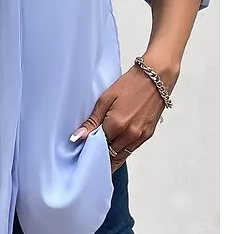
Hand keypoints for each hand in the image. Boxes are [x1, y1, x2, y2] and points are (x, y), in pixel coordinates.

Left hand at [71, 57, 178, 172]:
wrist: (155, 78)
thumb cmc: (130, 85)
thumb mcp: (105, 99)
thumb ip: (92, 121)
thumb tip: (78, 137)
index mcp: (117, 125)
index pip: (98, 146)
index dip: (89, 148)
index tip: (82, 148)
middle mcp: (130, 135)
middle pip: (110, 154)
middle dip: (99, 154)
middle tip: (89, 150)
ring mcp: (140, 137)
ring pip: (121, 156)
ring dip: (111, 155)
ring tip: (100, 151)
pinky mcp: (148, 135)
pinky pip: (131, 150)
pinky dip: (122, 151)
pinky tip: (114, 146)